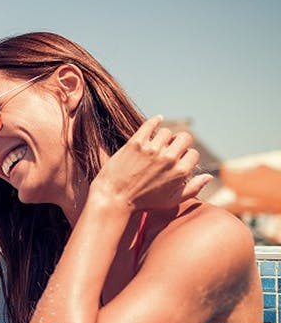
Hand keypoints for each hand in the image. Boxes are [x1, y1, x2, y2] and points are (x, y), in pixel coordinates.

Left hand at [93, 115, 211, 210]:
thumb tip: (209, 177)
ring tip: (157, 142)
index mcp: (180, 172)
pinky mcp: (135, 144)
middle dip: (179, 142)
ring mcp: (152, 150)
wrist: (113, 199)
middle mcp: (169, 159)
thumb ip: (193, 189)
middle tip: (170, 147)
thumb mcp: (171, 201)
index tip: (177, 159)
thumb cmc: (143, 203)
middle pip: (184, 137)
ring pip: (167, 131)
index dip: (186, 156)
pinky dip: (155, 120)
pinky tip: (157, 119)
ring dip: (164, 136)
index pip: (193, 153)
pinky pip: (150, 124)